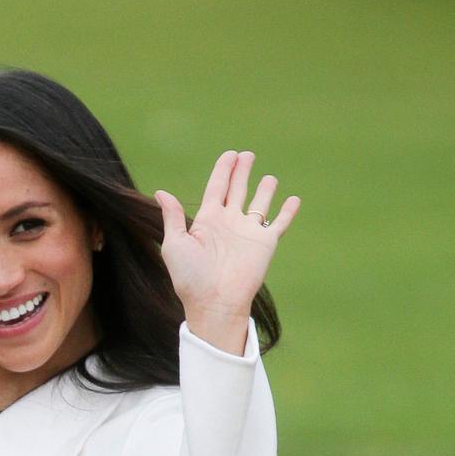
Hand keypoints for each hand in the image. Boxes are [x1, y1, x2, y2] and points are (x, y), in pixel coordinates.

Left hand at [154, 150, 299, 353]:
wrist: (214, 301)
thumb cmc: (190, 276)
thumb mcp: (175, 243)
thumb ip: (173, 217)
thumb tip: (161, 192)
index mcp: (207, 220)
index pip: (216, 188)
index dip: (223, 170)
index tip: (229, 155)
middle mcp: (228, 223)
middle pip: (237, 189)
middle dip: (241, 171)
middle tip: (246, 154)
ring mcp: (248, 232)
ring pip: (259, 204)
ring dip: (265, 190)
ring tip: (269, 177)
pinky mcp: (265, 243)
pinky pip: (279, 223)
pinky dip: (287, 211)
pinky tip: (293, 199)